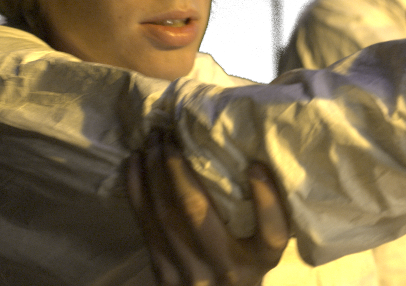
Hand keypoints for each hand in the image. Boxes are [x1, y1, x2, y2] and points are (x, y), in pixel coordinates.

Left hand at [127, 128, 289, 284]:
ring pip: (164, 215)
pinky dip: (137, 191)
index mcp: (255, 262)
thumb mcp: (267, 250)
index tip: (255, 166)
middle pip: (195, 211)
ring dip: (153, 172)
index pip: (270, 233)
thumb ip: (271, 215)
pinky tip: (134, 165)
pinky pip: (145, 226)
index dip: (265, 198)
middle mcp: (221, 269)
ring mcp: (186, 273)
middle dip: (177, 166)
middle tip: (169, 132)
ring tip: (152, 139)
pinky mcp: (161, 273)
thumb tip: (255, 167)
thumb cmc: (245, 268)